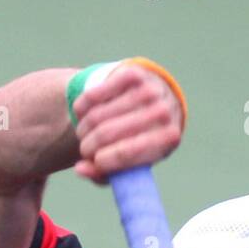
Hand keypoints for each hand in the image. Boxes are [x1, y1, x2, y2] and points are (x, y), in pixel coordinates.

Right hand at [72, 62, 184, 184]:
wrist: (155, 101)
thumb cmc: (138, 141)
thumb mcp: (129, 164)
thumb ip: (103, 174)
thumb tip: (79, 169)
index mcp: (168, 138)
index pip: (126, 153)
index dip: (102, 161)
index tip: (93, 162)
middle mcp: (163, 111)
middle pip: (106, 133)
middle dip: (88, 146)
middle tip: (85, 150)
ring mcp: (148, 89)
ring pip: (97, 115)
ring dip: (82, 129)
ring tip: (84, 134)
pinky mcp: (132, 73)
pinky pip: (93, 94)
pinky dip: (82, 108)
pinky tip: (83, 114)